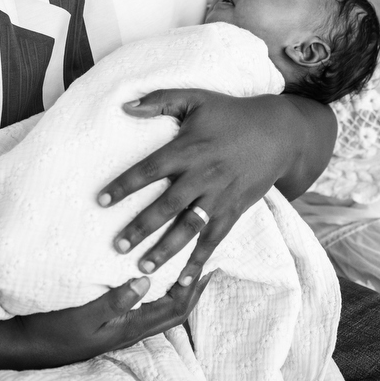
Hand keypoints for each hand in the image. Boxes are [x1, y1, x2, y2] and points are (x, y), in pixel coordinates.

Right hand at [15, 273, 210, 368]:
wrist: (22, 346)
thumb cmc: (52, 331)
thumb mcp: (82, 317)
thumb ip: (114, 302)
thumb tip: (145, 282)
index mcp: (129, 328)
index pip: (174, 309)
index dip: (193, 287)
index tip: (207, 262)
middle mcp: (129, 327)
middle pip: (174, 307)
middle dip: (192, 283)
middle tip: (206, 255)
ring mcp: (119, 323)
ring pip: (159, 303)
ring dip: (175, 282)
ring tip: (185, 256)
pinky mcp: (107, 316)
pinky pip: (141, 300)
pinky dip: (154, 283)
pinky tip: (150, 265)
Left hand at [97, 89, 308, 287]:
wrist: (278, 132)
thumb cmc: (231, 113)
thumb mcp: (197, 98)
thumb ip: (160, 100)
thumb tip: (124, 106)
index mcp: (189, 148)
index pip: (151, 169)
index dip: (125, 184)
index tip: (101, 200)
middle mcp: (203, 175)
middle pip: (167, 205)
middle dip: (141, 227)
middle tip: (118, 246)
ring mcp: (220, 195)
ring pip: (190, 227)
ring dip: (166, 249)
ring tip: (143, 267)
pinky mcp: (234, 210)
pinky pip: (215, 239)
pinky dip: (199, 261)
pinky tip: (183, 281)